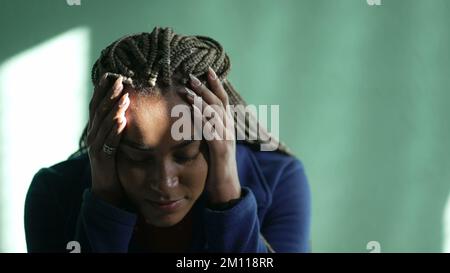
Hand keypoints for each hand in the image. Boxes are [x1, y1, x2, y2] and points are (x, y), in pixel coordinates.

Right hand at [86, 74, 129, 205]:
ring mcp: (96, 146)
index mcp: (96, 129)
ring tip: (123, 96)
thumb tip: (127, 110)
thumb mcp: (113, 143)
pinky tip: (122, 120)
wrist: (106, 190)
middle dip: (109, 94)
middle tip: (120, 79)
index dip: (101, 90)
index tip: (109, 75)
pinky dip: (115, 130)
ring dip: (113, 108)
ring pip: (104, 124)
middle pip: (99, 110)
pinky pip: (109, 142)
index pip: (97, 105)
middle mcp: (93, 135)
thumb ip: (116, 127)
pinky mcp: (102, 158)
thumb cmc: (113, 164)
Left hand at [181, 67, 241, 204]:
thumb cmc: (216, 167)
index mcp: (227, 127)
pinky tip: (192, 111)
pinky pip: (211, 131)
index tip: (207, 70)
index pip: (223, 101)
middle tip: (191, 76)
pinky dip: (202, 119)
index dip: (216, 85)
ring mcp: (227, 139)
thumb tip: (196, 117)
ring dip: (201, 100)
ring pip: (216, 114)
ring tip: (187, 89)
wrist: (227, 190)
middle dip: (206, 88)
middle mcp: (229, 130)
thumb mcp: (213, 145)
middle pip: (219, 103)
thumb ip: (208, 130)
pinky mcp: (221, 150)